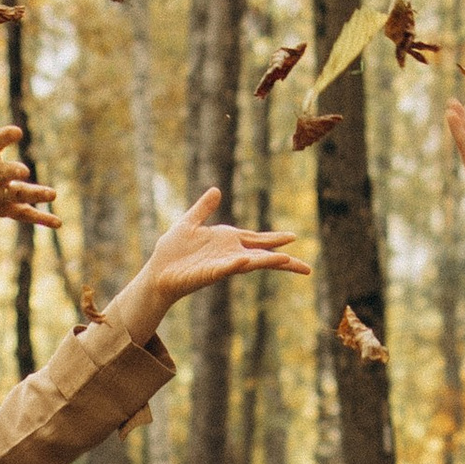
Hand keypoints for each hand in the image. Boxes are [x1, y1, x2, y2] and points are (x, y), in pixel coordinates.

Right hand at [0, 90, 60, 279]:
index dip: (4, 137)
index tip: (16, 131)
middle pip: (2, 173)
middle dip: (12, 173)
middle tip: (23, 171)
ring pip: (17, 195)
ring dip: (35, 195)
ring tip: (52, 194)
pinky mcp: (0, 208)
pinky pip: (22, 213)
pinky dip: (40, 218)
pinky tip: (58, 222)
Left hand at [109, 192, 308, 342]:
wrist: (157, 271)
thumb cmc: (172, 251)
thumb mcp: (189, 222)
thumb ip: (203, 208)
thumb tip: (216, 190)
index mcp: (227, 241)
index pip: (257, 240)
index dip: (274, 239)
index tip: (293, 238)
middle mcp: (229, 254)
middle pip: (262, 256)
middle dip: (283, 260)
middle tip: (307, 268)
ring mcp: (222, 264)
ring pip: (250, 263)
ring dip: (268, 261)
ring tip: (287, 260)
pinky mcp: (210, 273)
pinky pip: (226, 268)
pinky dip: (237, 264)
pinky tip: (247, 261)